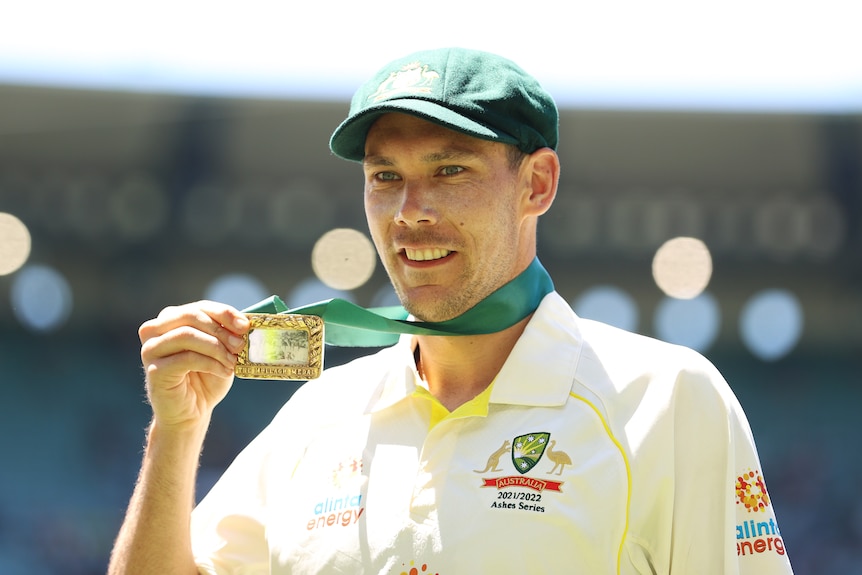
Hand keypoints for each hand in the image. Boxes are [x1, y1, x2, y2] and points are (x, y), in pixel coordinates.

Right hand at [138, 301, 249, 430]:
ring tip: (233, 361)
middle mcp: (155, 330)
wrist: (191, 413)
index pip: (199, 307)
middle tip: (241, 344)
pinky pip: (186, 358)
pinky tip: (224, 372)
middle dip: (221, 330)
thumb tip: (244, 321)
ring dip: (216, 347)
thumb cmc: (206, 378)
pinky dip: (211, 363)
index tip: (245, 325)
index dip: (224, 313)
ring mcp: (151, 349)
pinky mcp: (154, 369)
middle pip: (191, 316)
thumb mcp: (221, 351)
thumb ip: (226, 333)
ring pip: (187, 335)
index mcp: (171, 319)